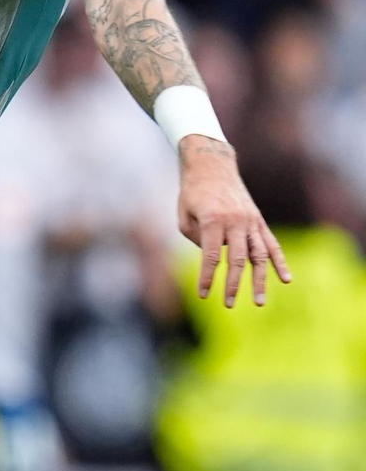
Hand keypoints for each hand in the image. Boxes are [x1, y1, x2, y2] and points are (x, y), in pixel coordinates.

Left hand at [177, 136, 291, 306]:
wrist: (212, 166)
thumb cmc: (192, 193)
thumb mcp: (184, 215)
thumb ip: (197, 239)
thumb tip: (213, 258)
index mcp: (213, 221)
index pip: (212, 256)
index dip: (208, 277)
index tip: (204, 294)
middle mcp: (235, 222)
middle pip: (237, 259)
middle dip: (232, 284)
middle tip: (228, 304)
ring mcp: (250, 221)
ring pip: (258, 255)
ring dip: (259, 280)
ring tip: (259, 302)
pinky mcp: (258, 220)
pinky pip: (271, 244)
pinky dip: (279, 262)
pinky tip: (286, 279)